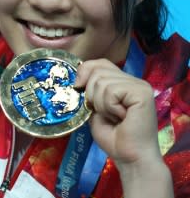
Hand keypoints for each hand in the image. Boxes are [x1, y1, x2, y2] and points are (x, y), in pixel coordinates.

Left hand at [76, 59, 171, 196]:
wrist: (129, 157)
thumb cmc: (113, 137)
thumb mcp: (95, 108)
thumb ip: (90, 90)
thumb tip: (78, 78)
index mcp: (124, 82)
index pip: (99, 63)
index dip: (84, 72)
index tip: (78, 89)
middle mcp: (134, 81)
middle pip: (98, 69)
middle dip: (91, 93)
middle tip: (103, 112)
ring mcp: (140, 85)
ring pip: (102, 81)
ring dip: (100, 104)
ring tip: (114, 117)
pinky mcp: (142, 92)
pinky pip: (111, 90)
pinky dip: (108, 106)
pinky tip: (121, 118)